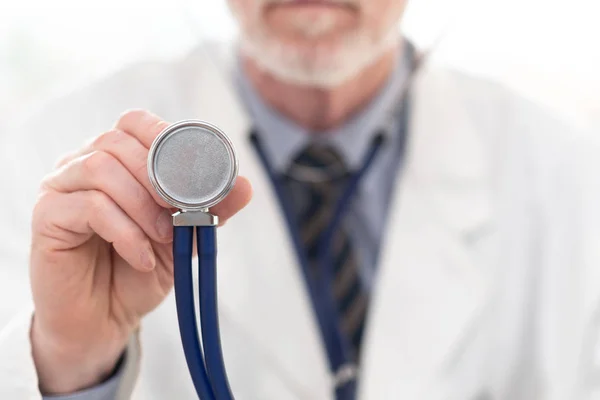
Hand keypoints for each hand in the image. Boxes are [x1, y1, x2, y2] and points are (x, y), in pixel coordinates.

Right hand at [29, 110, 251, 394]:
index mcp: (117, 160)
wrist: (106, 319)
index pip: (136, 122)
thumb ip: (212, 208)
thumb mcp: (185, 237)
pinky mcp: (47, 216)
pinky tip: (140, 256)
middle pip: (118, 141)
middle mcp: (83, 164)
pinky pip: (89, 206)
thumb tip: (245, 184)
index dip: (166, 138)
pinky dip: (125, 231)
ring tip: (162, 238)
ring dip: (143, 205)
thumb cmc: (140, 271)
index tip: (192, 173)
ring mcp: (61, 187)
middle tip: (180, 213)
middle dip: (159, 177)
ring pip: (102, 168)